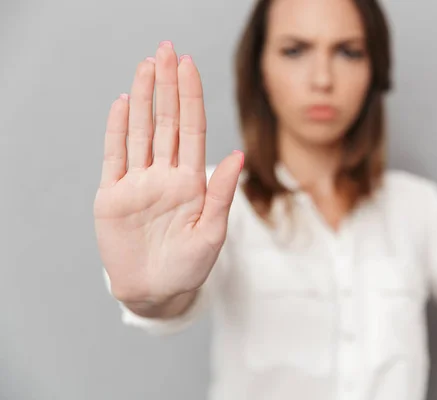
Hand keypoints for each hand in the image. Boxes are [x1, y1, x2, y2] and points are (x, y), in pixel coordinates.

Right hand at [93, 41, 242, 305]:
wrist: (157, 292)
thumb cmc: (189, 267)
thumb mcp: (212, 232)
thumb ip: (221, 193)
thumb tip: (238, 155)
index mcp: (192, 182)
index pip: (192, 130)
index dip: (190, 97)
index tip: (188, 66)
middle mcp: (165, 175)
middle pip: (166, 122)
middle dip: (167, 86)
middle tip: (166, 50)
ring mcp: (138, 183)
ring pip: (141, 132)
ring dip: (143, 99)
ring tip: (145, 66)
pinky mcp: (113, 196)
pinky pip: (115, 156)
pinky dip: (117, 130)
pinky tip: (123, 104)